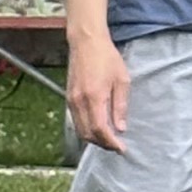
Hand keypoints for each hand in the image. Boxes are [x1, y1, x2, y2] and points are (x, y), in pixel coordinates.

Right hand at [66, 25, 131, 152]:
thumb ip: (120, 106)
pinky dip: (86, 129)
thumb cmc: (106, 57)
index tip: (121, 148)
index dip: (111, 142)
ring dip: (93, 138)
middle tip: (116, 146)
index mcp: (94, 97)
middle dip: (102, 144)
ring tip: (108, 138)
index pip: (100, 129)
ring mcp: (72, 100)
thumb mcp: (121, 80)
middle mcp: (79, 102)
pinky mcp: (69, 97)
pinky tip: (97, 127)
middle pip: (88, 134)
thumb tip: (120, 127)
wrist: (86, 42)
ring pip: (80, 129)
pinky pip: (76, 120)